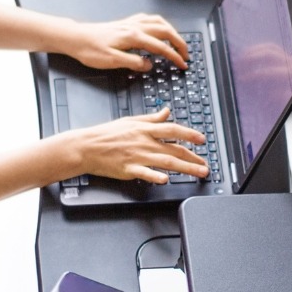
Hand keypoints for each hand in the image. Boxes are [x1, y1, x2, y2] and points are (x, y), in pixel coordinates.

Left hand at [60, 14, 189, 71]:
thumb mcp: (111, 61)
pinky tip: (159, 28)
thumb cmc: (90, 49)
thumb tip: (149, 65)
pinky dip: (160, 23)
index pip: (161, 47)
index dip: (174, 56)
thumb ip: (133, 63)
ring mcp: (130, 23)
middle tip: (186, 54)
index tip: (182, 64)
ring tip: (178, 41)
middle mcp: (134, 27)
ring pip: (159, 22)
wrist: (75, 37)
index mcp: (133, 37)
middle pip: (165, 31)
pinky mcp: (125, 23)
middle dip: (179, 42)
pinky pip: (149, 19)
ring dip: (172, 31)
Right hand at [64, 107, 207, 184]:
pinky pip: (145, 173)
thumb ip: (151, 118)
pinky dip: (155, 176)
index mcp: (145, 129)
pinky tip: (166, 179)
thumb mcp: (130, 121)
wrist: (86, 147)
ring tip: (199, 173)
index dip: (190, 134)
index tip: (202, 140)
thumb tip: (166, 111)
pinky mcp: (128, 169)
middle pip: (174, 149)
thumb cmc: (106, 134)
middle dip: (193, 157)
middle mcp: (144, 142)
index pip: (173, 129)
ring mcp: (137, 156)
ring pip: (166, 162)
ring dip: (186, 168)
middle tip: (206, 164)